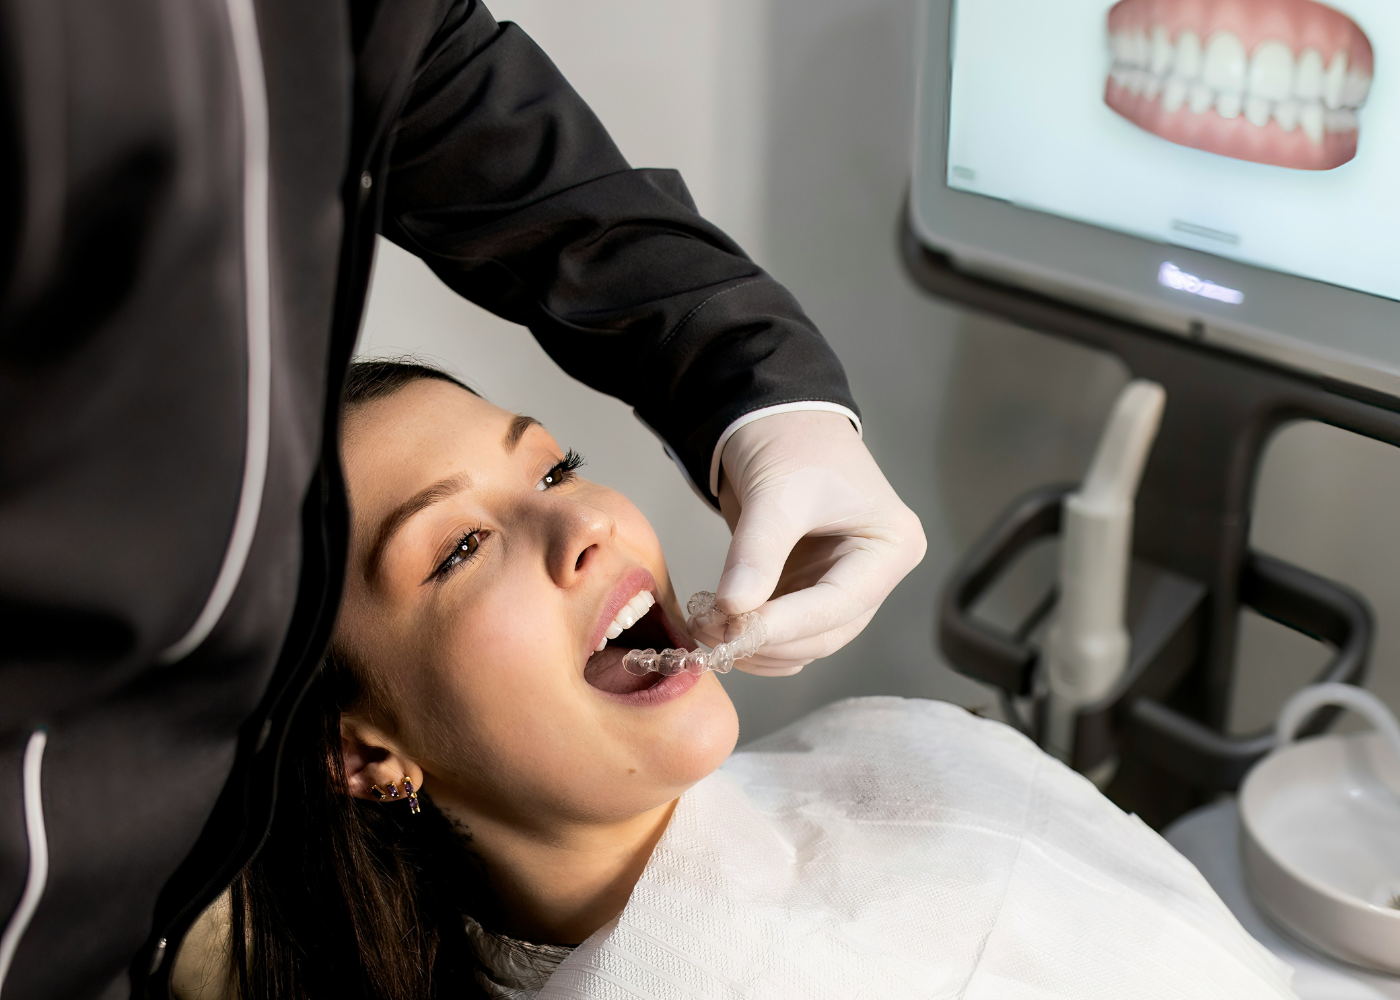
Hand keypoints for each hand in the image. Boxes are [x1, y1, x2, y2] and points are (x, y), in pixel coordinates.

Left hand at [691, 411, 925, 675]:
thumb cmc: (792, 441)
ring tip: (707, 628)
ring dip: (756, 647)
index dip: (788, 625)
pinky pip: (787, 635)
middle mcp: (875, 575)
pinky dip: (753, 640)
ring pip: (805, 643)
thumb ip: (756, 552)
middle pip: (826, 632)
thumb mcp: (776, 492)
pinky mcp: (810, 592)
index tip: (739, 632)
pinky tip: (718, 628)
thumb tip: (732, 610)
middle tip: (714, 633)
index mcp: (892, 546)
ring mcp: (844, 587)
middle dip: (768, 640)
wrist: (775, 418)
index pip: (841, 603)